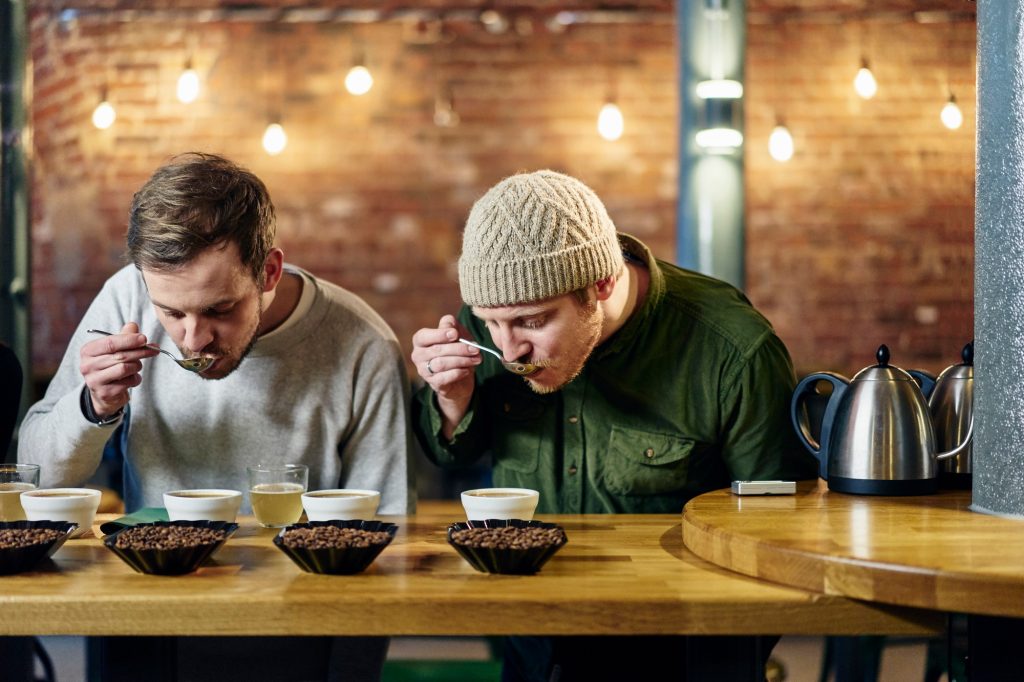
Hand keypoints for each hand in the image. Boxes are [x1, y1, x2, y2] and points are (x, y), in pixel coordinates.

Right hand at [79, 322, 158, 418]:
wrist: (105, 392)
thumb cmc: (111, 366)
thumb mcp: (115, 349)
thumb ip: (123, 336)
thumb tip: (133, 325)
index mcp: (88, 351)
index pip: (110, 343)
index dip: (129, 340)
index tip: (144, 338)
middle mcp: (87, 365)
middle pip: (120, 356)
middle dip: (140, 352)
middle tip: (154, 350)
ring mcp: (94, 381)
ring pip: (125, 369)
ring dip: (137, 366)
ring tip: (136, 366)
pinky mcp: (105, 393)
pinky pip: (128, 382)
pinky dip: (135, 379)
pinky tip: (132, 378)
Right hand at [411, 315, 481, 438]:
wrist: (461, 376)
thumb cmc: (456, 350)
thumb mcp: (457, 334)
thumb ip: (452, 326)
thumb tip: (450, 327)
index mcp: (421, 340)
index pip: (423, 336)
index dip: (439, 335)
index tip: (455, 334)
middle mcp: (418, 355)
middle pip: (436, 350)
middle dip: (459, 349)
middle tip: (476, 349)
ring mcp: (424, 371)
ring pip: (440, 364)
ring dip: (462, 360)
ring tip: (477, 359)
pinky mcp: (433, 383)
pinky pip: (444, 378)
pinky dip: (458, 373)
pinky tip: (467, 370)